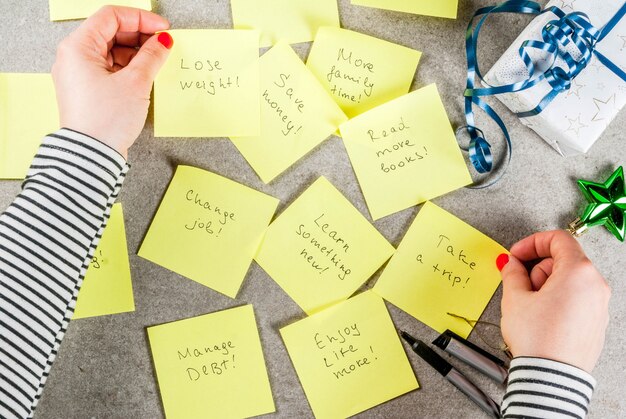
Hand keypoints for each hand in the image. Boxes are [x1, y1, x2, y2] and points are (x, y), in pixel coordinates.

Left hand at [52, 6, 172, 158]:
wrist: (92, 155)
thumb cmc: (105, 120)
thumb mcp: (135, 82)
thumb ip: (152, 56)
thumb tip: (162, 42)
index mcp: (78, 47)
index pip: (111, 17)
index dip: (141, 19)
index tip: (162, 29)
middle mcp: (73, 57)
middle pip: (110, 32)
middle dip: (139, 36)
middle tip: (162, 46)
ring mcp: (78, 74)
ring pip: (111, 51)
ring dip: (135, 53)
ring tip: (156, 63)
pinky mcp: (86, 89)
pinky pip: (108, 68)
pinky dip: (127, 68)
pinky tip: (143, 75)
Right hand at [499, 230, 610, 372]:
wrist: (551, 377)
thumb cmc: (538, 339)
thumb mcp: (515, 298)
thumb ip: (512, 272)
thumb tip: (512, 264)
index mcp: (578, 272)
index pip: (558, 239)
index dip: (532, 243)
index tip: (516, 254)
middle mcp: (595, 286)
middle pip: (563, 260)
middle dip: (537, 268)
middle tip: (519, 284)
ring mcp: (598, 305)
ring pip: (569, 280)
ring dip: (546, 284)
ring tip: (529, 305)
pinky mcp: (595, 322)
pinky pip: (575, 299)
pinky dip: (557, 299)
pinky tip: (540, 316)